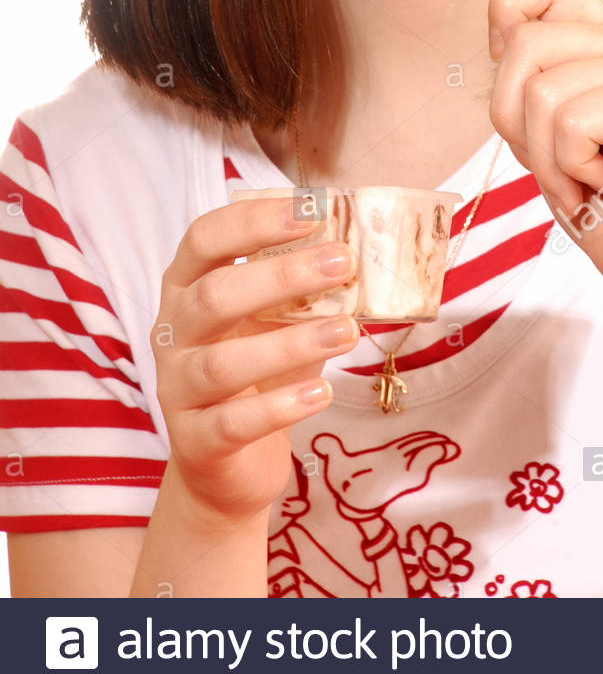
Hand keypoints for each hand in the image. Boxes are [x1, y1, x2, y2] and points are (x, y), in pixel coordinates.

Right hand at [151, 201, 358, 525]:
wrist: (228, 464)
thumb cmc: (258, 373)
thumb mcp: (276, 320)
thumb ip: (301, 289)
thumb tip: (359, 248)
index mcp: (186, 287)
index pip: (204, 239)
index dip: (253, 221)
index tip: (310, 210)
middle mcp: (172, 333)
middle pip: (214, 296)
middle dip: (281, 275)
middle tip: (342, 263)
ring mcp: (177, 389)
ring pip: (223, 363)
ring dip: (290, 344)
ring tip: (347, 332)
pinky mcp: (195, 441)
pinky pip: (233, 423)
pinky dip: (280, 407)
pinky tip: (320, 393)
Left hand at [487, 0, 602, 308]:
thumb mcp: (544, 131)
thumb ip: (528, 77)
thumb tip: (501, 37)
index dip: (508, 15)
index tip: (519, 81)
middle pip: (522, 43)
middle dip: (514, 119)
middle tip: (559, 159)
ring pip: (540, 90)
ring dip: (547, 157)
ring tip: (586, 177)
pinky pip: (570, 122)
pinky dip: (572, 168)